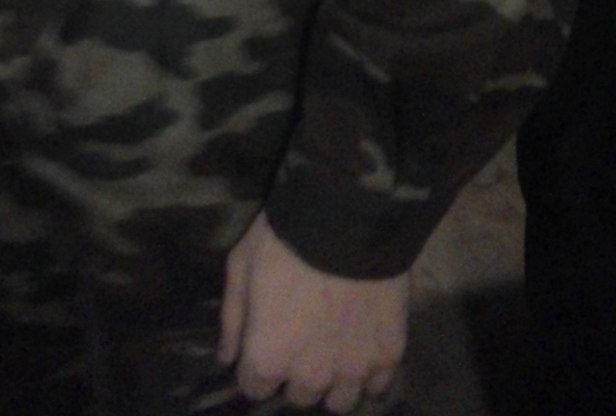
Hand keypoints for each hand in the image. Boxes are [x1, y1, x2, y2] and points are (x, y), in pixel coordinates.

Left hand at [219, 212, 407, 410]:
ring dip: (333, 382)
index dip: (257, 366)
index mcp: (268, 357)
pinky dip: (370, 373)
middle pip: (299, 396)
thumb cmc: (284, 239)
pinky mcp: (388, 355)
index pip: (255, 388)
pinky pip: (378, 385)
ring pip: (339, 402)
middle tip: (302, 339)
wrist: (347, 217)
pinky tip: (364, 348)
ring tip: (334, 351)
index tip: (266, 343)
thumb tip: (227, 358)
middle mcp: (310, 377)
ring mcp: (352, 370)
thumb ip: (233, 319)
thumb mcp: (241, 266)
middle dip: (296, 372)